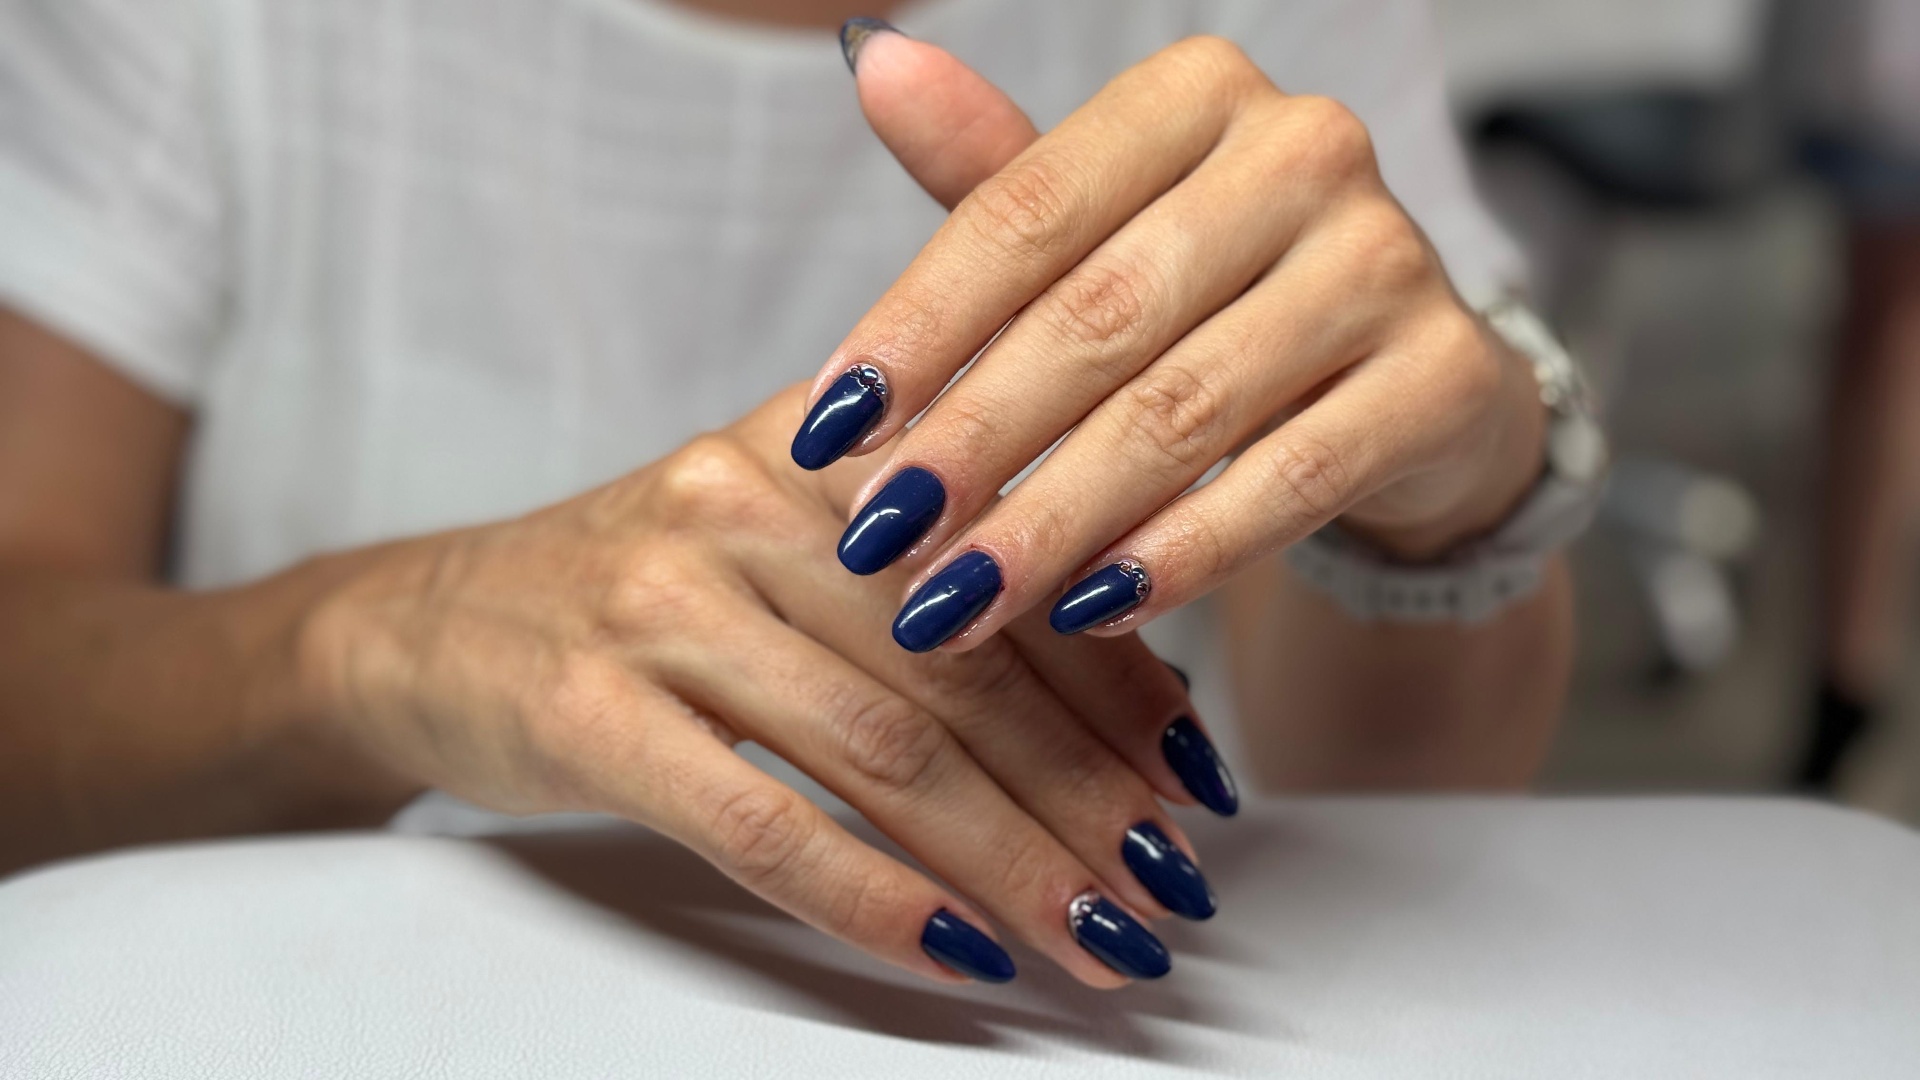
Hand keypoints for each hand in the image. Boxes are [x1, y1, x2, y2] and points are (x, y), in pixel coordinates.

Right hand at [294, 386, 1230, 986]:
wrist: (427, 627)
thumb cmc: (648, 595)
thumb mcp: (796, 549)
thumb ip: (950, 588)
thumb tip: (1148, 696)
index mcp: (824, 448)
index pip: (1012, 568)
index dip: (1123, 683)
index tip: (1199, 785)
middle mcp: (749, 503)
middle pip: (964, 668)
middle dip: (1088, 793)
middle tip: (1169, 887)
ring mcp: (662, 604)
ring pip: (881, 749)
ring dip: (1010, 859)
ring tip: (1098, 937)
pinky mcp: (588, 708)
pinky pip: (759, 821)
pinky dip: (872, 895)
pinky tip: (957, 951)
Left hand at [792, 28, 1546, 651]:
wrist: (1403, 381)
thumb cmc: (1215, 298)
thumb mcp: (1102, 234)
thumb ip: (996, 177)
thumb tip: (870, 58)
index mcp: (1196, 94)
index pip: (1025, 213)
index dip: (916, 330)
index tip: (827, 434)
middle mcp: (1304, 148)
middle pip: (1099, 316)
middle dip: (975, 444)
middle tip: (879, 543)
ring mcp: (1389, 258)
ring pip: (1186, 410)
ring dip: (1055, 519)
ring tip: (958, 601)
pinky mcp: (1448, 376)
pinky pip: (1292, 479)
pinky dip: (1183, 554)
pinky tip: (1091, 611)